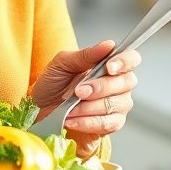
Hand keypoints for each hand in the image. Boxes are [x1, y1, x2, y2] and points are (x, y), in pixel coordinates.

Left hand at [31, 40, 140, 158]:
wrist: (40, 109)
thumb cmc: (53, 84)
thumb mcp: (63, 64)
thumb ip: (86, 55)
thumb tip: (108, 44)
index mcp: (109, 65)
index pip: (130, 59)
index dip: (124, 62)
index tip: (109, 67)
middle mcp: (118, 85)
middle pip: (125, 83)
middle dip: (100, 88)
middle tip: (78, 91)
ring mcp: (117, 105)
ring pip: (115, 105)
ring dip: (89, 107)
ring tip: (70, 108)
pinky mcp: (110, 125)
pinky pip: (107, 124)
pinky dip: (87, 122)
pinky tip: (72, 120)